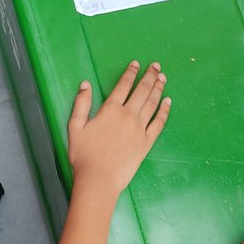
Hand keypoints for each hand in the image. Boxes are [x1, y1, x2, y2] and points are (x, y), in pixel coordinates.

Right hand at [67, 61, 170, 201]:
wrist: (99, 179)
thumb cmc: (83, 155)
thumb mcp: (75, 127)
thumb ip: (81, 104)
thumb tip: (85, 84)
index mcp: (110, 110)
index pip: (123, 86)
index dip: (130, 73)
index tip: (137, 63)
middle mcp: (128, 116)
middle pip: (141, 91)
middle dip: (149, 76)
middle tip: (156, 65)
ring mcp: (139, 129)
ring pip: (152, 104)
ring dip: (158, 89)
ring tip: (163, 78)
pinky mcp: (146, 142)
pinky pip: (158, 123)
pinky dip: (164, 111)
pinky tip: (168, 102)